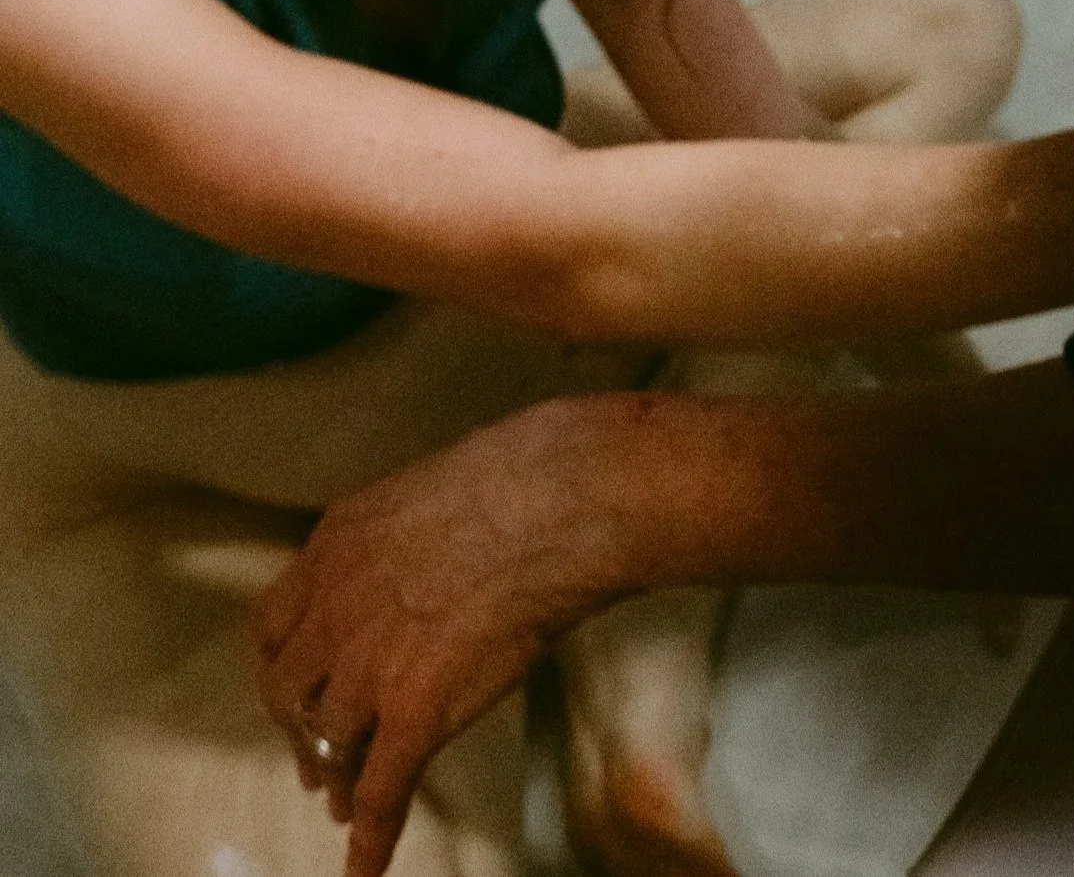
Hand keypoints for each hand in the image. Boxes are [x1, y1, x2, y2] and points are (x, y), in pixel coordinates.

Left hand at [256, 398, 629, 876]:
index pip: (276, 624)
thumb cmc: (521, 475)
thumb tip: (427, 562)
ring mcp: (371, 664)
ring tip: (346, 803)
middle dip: (300, 730)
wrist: (557, 502)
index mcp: (336, 545)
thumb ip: (405, 538)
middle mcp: (336, 608)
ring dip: (337, 778)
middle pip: (291, 691)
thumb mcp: (431, 490)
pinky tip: (365, 863)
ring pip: (332, 742)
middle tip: (313, 757)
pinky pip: (380, 789)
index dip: (284, 666)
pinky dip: (370, 835)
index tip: (295, 687)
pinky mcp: (414, 711)